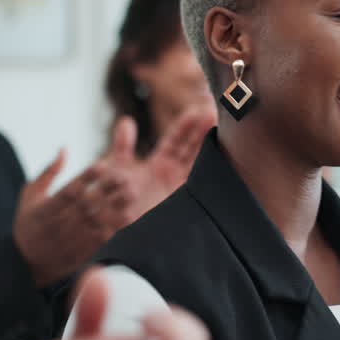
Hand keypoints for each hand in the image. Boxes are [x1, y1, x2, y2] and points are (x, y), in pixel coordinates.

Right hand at [13, 150, 133, 285]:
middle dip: (106, 191)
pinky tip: (128, 221)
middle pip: (86, 205)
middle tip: (125, 178)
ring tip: (131, 197)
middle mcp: (59, 224)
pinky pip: (98, 243)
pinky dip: (113, 231)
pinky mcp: (79, 254)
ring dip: (115, 210)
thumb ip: (48, 173)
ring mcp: (69, 240)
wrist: (26, 264)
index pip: (68, 190)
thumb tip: (65, 149)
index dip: (85, 178)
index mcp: (46, 208)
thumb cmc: (29, 223)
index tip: (101, 165)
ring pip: (95, 224)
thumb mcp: (30, 195)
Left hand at [105, 106, 213, 222]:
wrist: (122, 227)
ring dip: (209, 149)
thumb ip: (123, 145)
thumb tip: (126, 121)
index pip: (176, 139)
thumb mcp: (119, 168)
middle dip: (203, 132)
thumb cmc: (118, 200)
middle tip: (215, 115)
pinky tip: (220, 161)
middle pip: (192, 148)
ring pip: (199, 164)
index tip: (197, 111)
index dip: (186, 125)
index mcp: (160, 163)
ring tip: (222, 133)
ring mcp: (180, 187)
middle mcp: (173, 173)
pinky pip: (199, 185)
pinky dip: (210, 173)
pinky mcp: (183, 201)